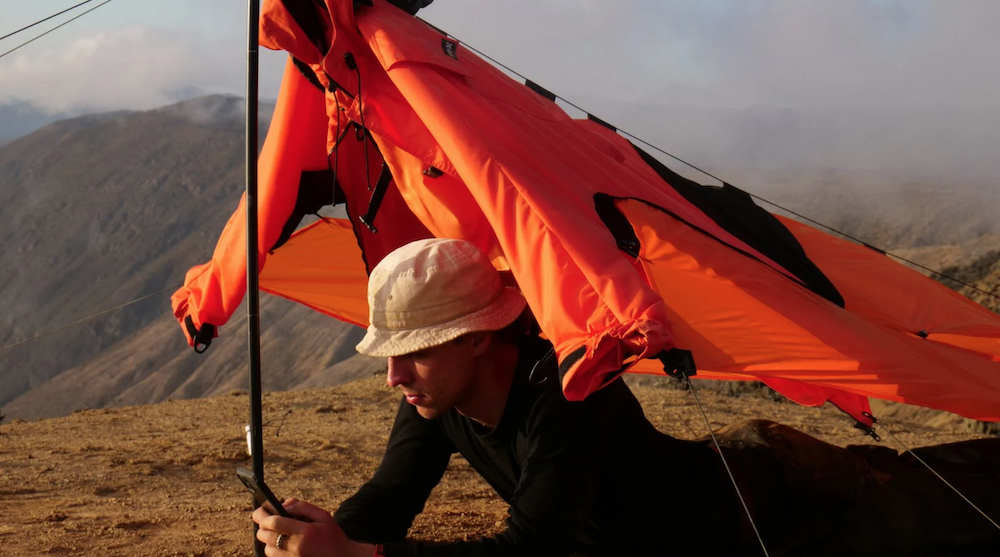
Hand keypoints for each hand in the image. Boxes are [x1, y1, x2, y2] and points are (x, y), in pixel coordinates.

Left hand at [252, 498, 375, 556]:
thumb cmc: (332, 536)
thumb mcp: (323, 516)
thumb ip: (303, 507)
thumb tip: (284, 504)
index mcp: (305, 532)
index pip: (275, 522)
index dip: (264, 516)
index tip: (262, 511)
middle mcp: (296, 548)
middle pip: (266, 536)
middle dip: (263, 527)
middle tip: (266, 521)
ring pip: (267, 549)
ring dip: (268, 540)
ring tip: (276, 533)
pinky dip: (273, 550)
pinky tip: (281, 544)